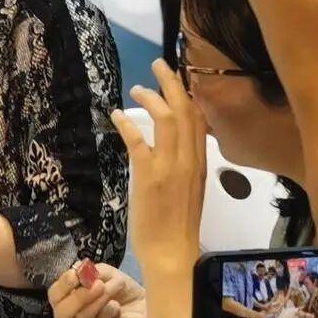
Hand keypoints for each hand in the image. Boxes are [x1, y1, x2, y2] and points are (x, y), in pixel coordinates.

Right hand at [48, 261, 147, 317]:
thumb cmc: (117, 290)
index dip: (62, 285)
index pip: (54, 296)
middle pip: (62, 313)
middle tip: (98, 285)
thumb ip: (90, 272)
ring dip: (100, 300)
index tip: (75, 274)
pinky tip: (117, 308)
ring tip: (113, 288)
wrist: (142, 306)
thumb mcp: (104, 273)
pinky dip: (109, 312)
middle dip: (79, 297)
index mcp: (66, 301)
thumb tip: (79, 272)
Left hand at [111, 59, 207, 273]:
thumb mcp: (190, 188)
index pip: (201, 118)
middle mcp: (190, 160)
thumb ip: (185, 164)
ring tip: (136, 89)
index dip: (190, 93)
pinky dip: (126, 124)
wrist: (173, 252)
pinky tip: (116, 115)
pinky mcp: (149, 177)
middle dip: (172, 83)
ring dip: (151, 98)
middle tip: (159, 64)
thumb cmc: (179, 225)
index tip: (179, 77)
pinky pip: (139, 141)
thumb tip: (176, 146)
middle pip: (186, 110)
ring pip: (167, 119)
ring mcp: (171, 167)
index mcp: (201, 163)